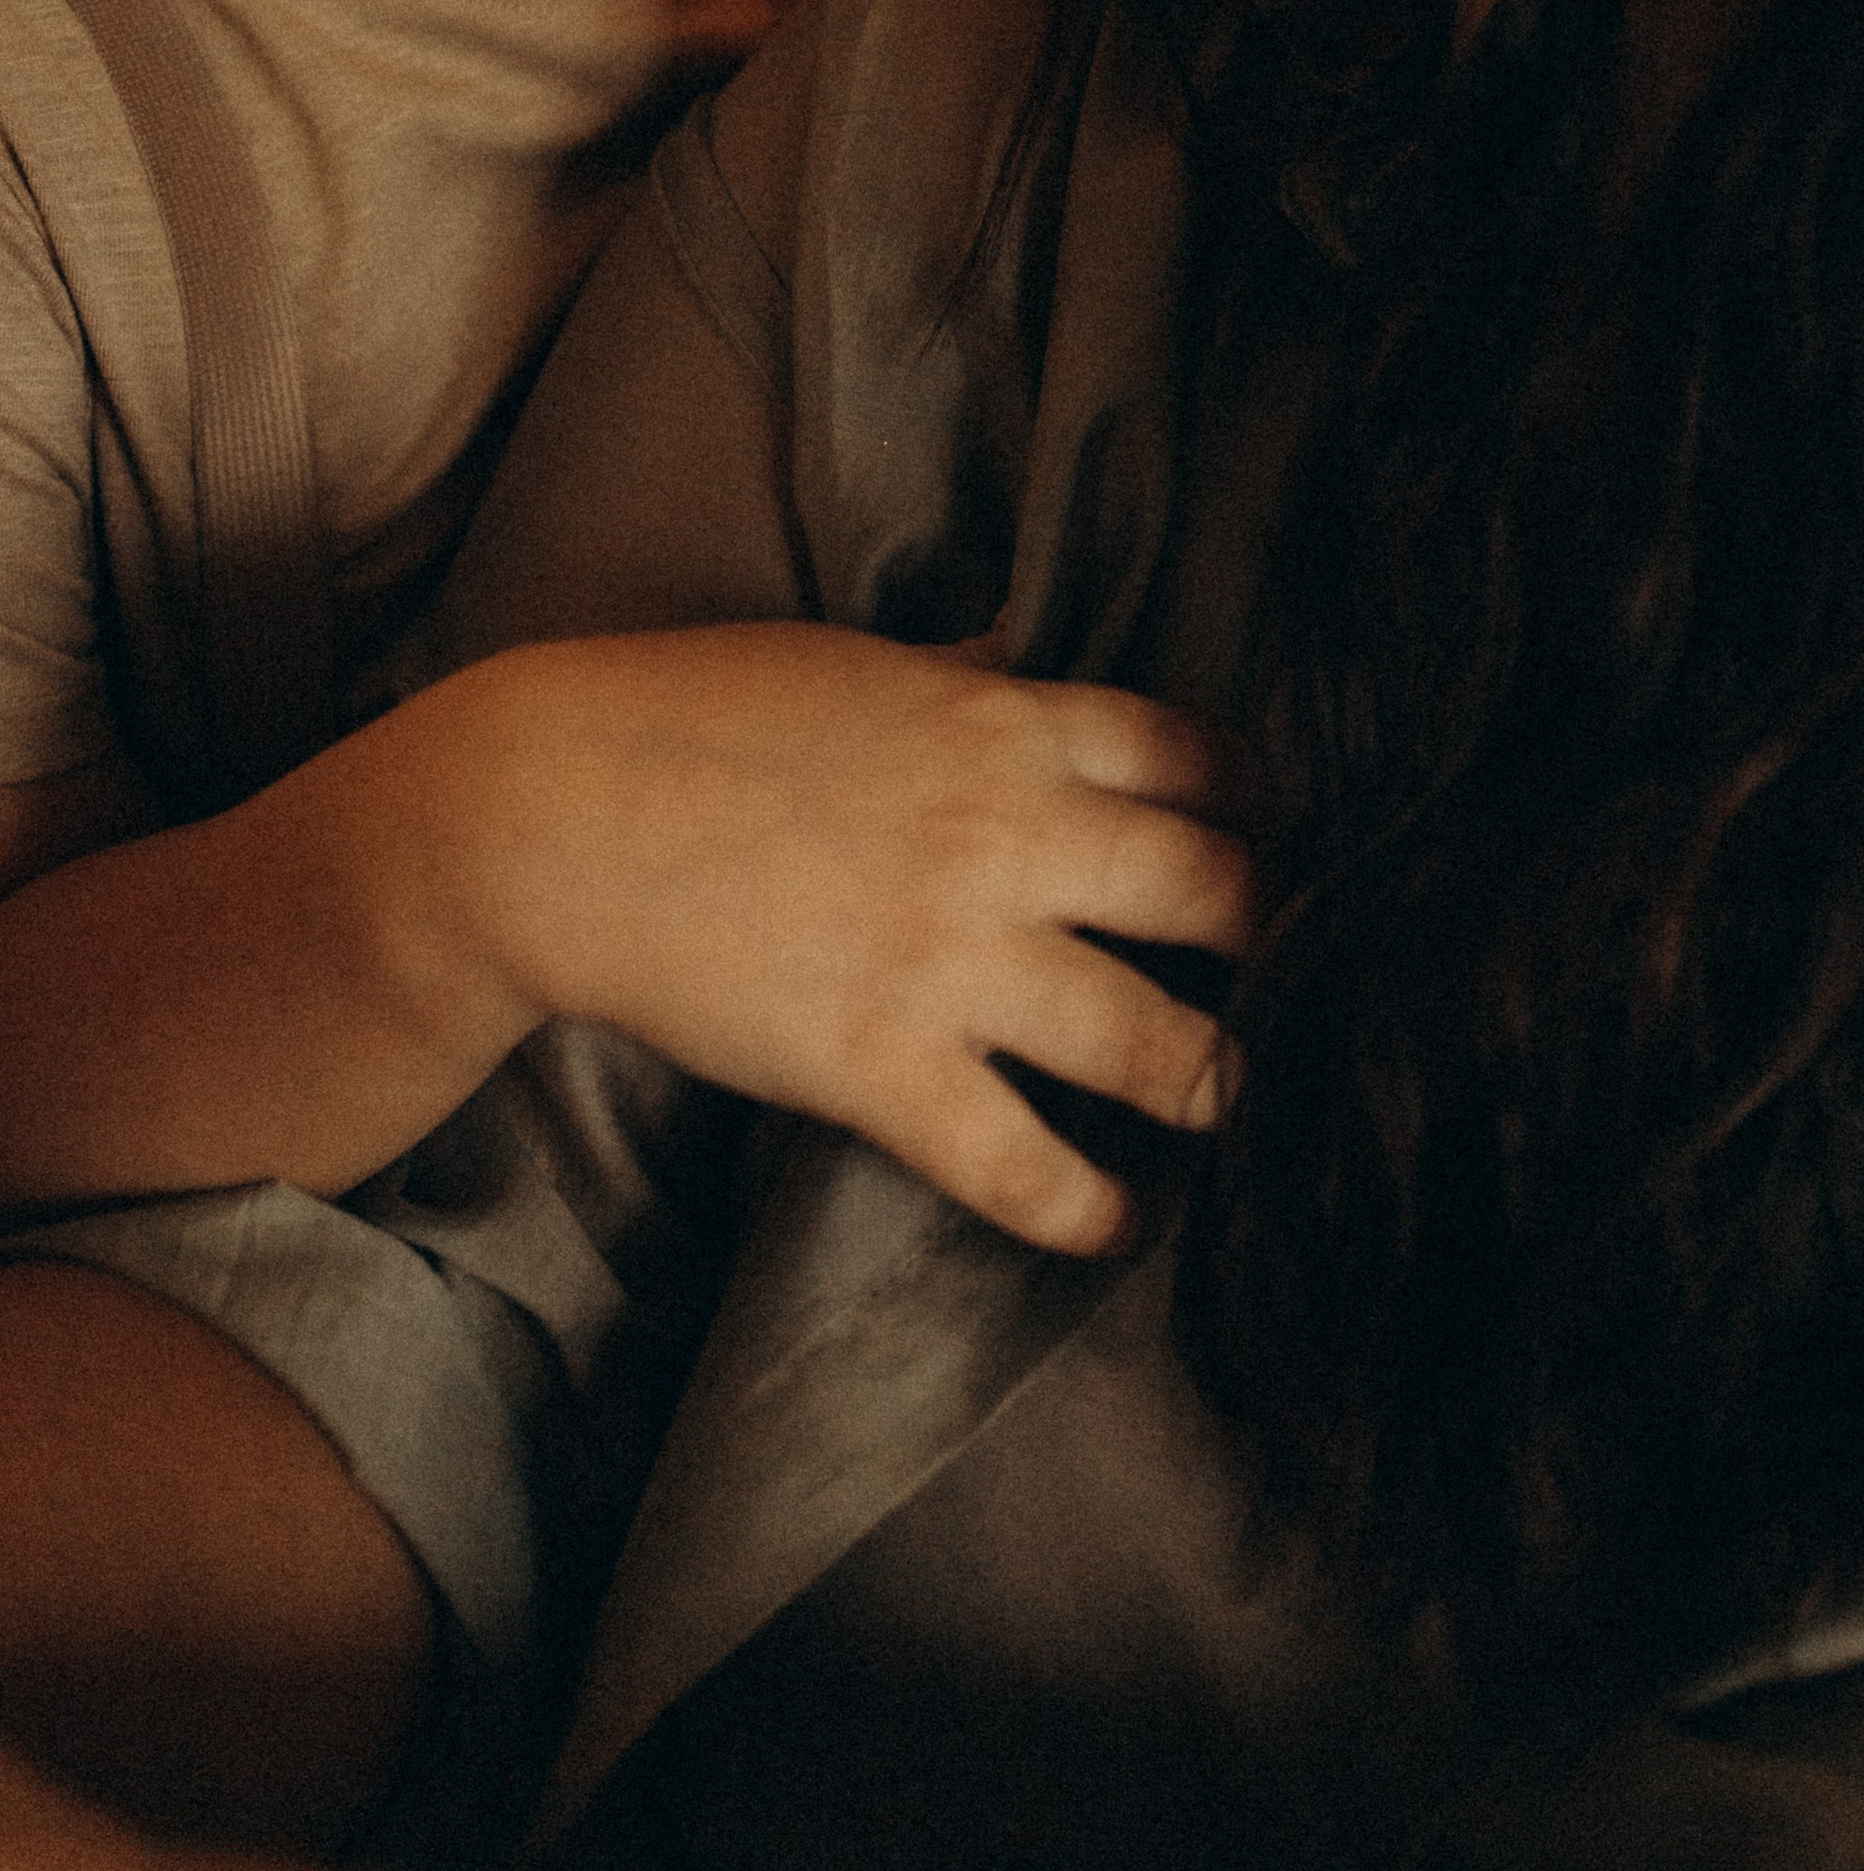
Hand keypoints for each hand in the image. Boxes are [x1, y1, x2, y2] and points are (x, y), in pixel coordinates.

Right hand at [456, 623, 1253, 1254]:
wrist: (552, 811)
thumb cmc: (697, 715)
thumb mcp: (861, 666)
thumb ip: (965, 677)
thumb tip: (1025, 648)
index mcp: (1007, 722)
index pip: (1196, 756)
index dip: (1256, 808)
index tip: (1278, 846)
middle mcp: (1009, 834)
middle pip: (1218, 892)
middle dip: (1280, 944)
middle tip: (1304, 986)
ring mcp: (952, 954)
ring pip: (1155, 1041)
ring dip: (1220, 1084)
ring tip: (1244, 1114)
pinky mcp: (881, 1062)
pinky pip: (1018, 1160)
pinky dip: (1086, 1205)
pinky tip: (1115, 1222)